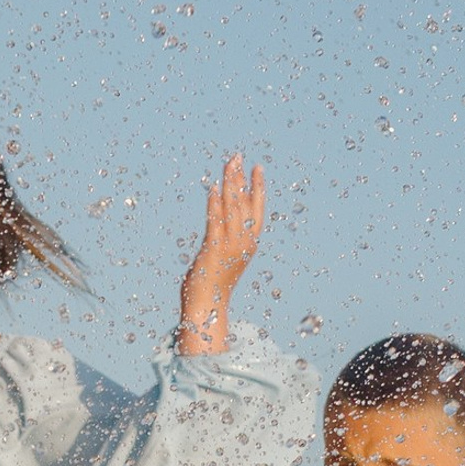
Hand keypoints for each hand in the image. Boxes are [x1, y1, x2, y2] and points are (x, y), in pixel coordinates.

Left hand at [177, 153, 264, 356]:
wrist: (206, 308)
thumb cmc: (213, 284)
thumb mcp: (225, 257)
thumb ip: (226, 238)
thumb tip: (222, 220)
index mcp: (249, 243)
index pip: (257, 209)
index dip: (257, 187)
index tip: (257, 167)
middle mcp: (243, 242)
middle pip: (244, 203)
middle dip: (240, 178)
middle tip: (237, 157)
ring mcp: (229, 246)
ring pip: (231, 208)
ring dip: (229, 184)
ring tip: (228, 165)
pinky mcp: (213, 250)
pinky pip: (215, 221)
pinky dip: (214, 203)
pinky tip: (213, 187)